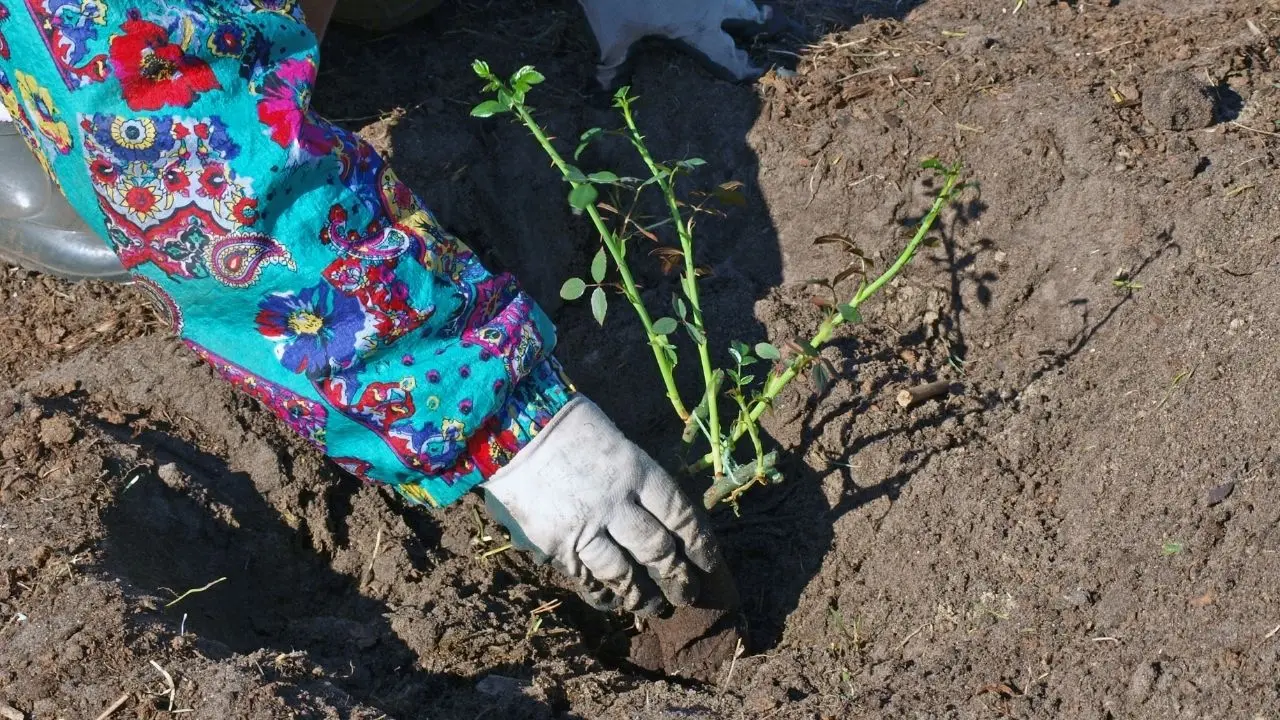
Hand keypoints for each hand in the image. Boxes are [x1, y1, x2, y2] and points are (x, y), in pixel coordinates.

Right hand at [483, 397, 720, 614]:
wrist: (509, 429)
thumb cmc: (565, 426)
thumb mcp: (614, 440)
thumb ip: (636, 478)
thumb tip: (656, 512)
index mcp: (638, 471)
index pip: (681, 516)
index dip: (699, 545)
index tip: (708, 563)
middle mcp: (617, 503)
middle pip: (658, 550)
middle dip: (678, 577)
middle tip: (687, 593)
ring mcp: (586, 528)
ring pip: (625, 574)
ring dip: (644, 595)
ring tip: (655, 607)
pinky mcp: (556, 547)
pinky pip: (587, 579)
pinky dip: (604, 594)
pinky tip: (613, 601)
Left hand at [576, 0, 789, 89]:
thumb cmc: (613, 0)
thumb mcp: (610, 35)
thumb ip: (611, 64)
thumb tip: (601, 89)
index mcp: (696, 28)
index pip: (727, 56)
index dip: (742, 68)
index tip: (755, 72)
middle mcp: (710, 3)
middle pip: (746, 13)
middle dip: (759, 21)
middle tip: (772, 24)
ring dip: (741, 2)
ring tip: (749, 8)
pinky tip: (714, 0)